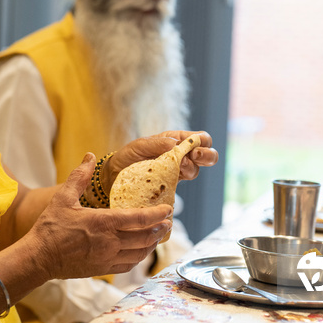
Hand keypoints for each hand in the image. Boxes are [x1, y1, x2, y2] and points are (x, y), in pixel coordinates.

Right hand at [26, 154, 172, 281]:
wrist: (39, 258)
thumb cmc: (50, 228)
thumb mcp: (63, 198)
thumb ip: (79, 176)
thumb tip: (90, 156)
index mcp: (102, 223)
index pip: (138, 219)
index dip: (157, 214)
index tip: (168, 209)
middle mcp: (109, 242)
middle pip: (145, 236)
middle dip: (160, 228)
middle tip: (168, 220)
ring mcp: (107, 258)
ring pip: (140, 252)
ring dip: (153, 242)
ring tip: (159, 233)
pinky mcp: (104, 269)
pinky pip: (129, 264)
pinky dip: (140, 256)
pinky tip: (142, 249)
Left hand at [103, 130, 218, 186]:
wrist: (115, 174)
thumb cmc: (129, 155)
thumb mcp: (141, 145)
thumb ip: (159, 143)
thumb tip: (177, 144)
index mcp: (176, 140)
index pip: (201, 138)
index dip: (203, 142)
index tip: (194, 148)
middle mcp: (180, 155)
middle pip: (207, 155)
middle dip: (207, 156)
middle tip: (194, 157)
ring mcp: (177, 171)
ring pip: (196, 171)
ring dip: (191, 168)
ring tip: (178, 168)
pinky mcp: (171, 185)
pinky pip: (182, 185)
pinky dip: (180, 182)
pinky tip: (170, 180)